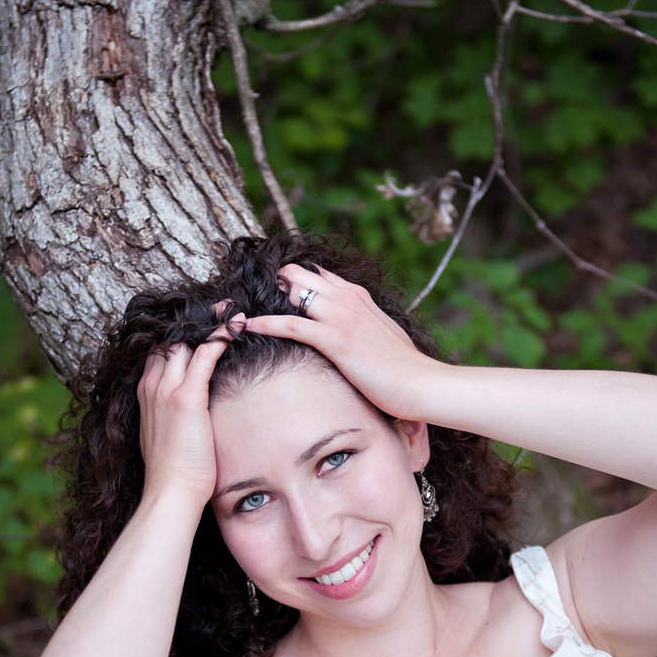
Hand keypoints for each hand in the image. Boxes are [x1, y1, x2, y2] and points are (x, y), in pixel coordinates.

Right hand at [136, 319, 241, 505]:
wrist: (169, 492)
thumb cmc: (173, 472)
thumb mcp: (168, 436)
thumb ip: (174, 418)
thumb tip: (191, 416)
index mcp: (146, 394)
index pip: (160, 351)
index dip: (179, 335)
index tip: (200, 324)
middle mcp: (153, 386)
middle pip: (171, 339)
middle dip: (194, 321)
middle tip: (219, 307)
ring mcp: (167, 390)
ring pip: (186, 340)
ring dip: (210, 321)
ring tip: (231, 308)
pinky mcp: (187, 397)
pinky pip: (205, 353)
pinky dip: (222, 334)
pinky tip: (238, 323)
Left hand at [244, 264, 442, 419]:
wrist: (422, 384)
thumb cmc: (403, 368)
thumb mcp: (380, 336)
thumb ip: (360, 326)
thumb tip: (344, 333)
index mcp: (357, 296)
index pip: (315, 273)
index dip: (288, 280)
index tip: (265, 289)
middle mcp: (348, 298)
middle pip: (298, 275)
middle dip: (268, 283)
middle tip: (240, 295)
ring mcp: (341, 316)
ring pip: (292, 292)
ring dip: (261, 298)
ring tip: (233, 307)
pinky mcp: (336, 338)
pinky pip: (291, 324)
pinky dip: (265, 323)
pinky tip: (245, 325)